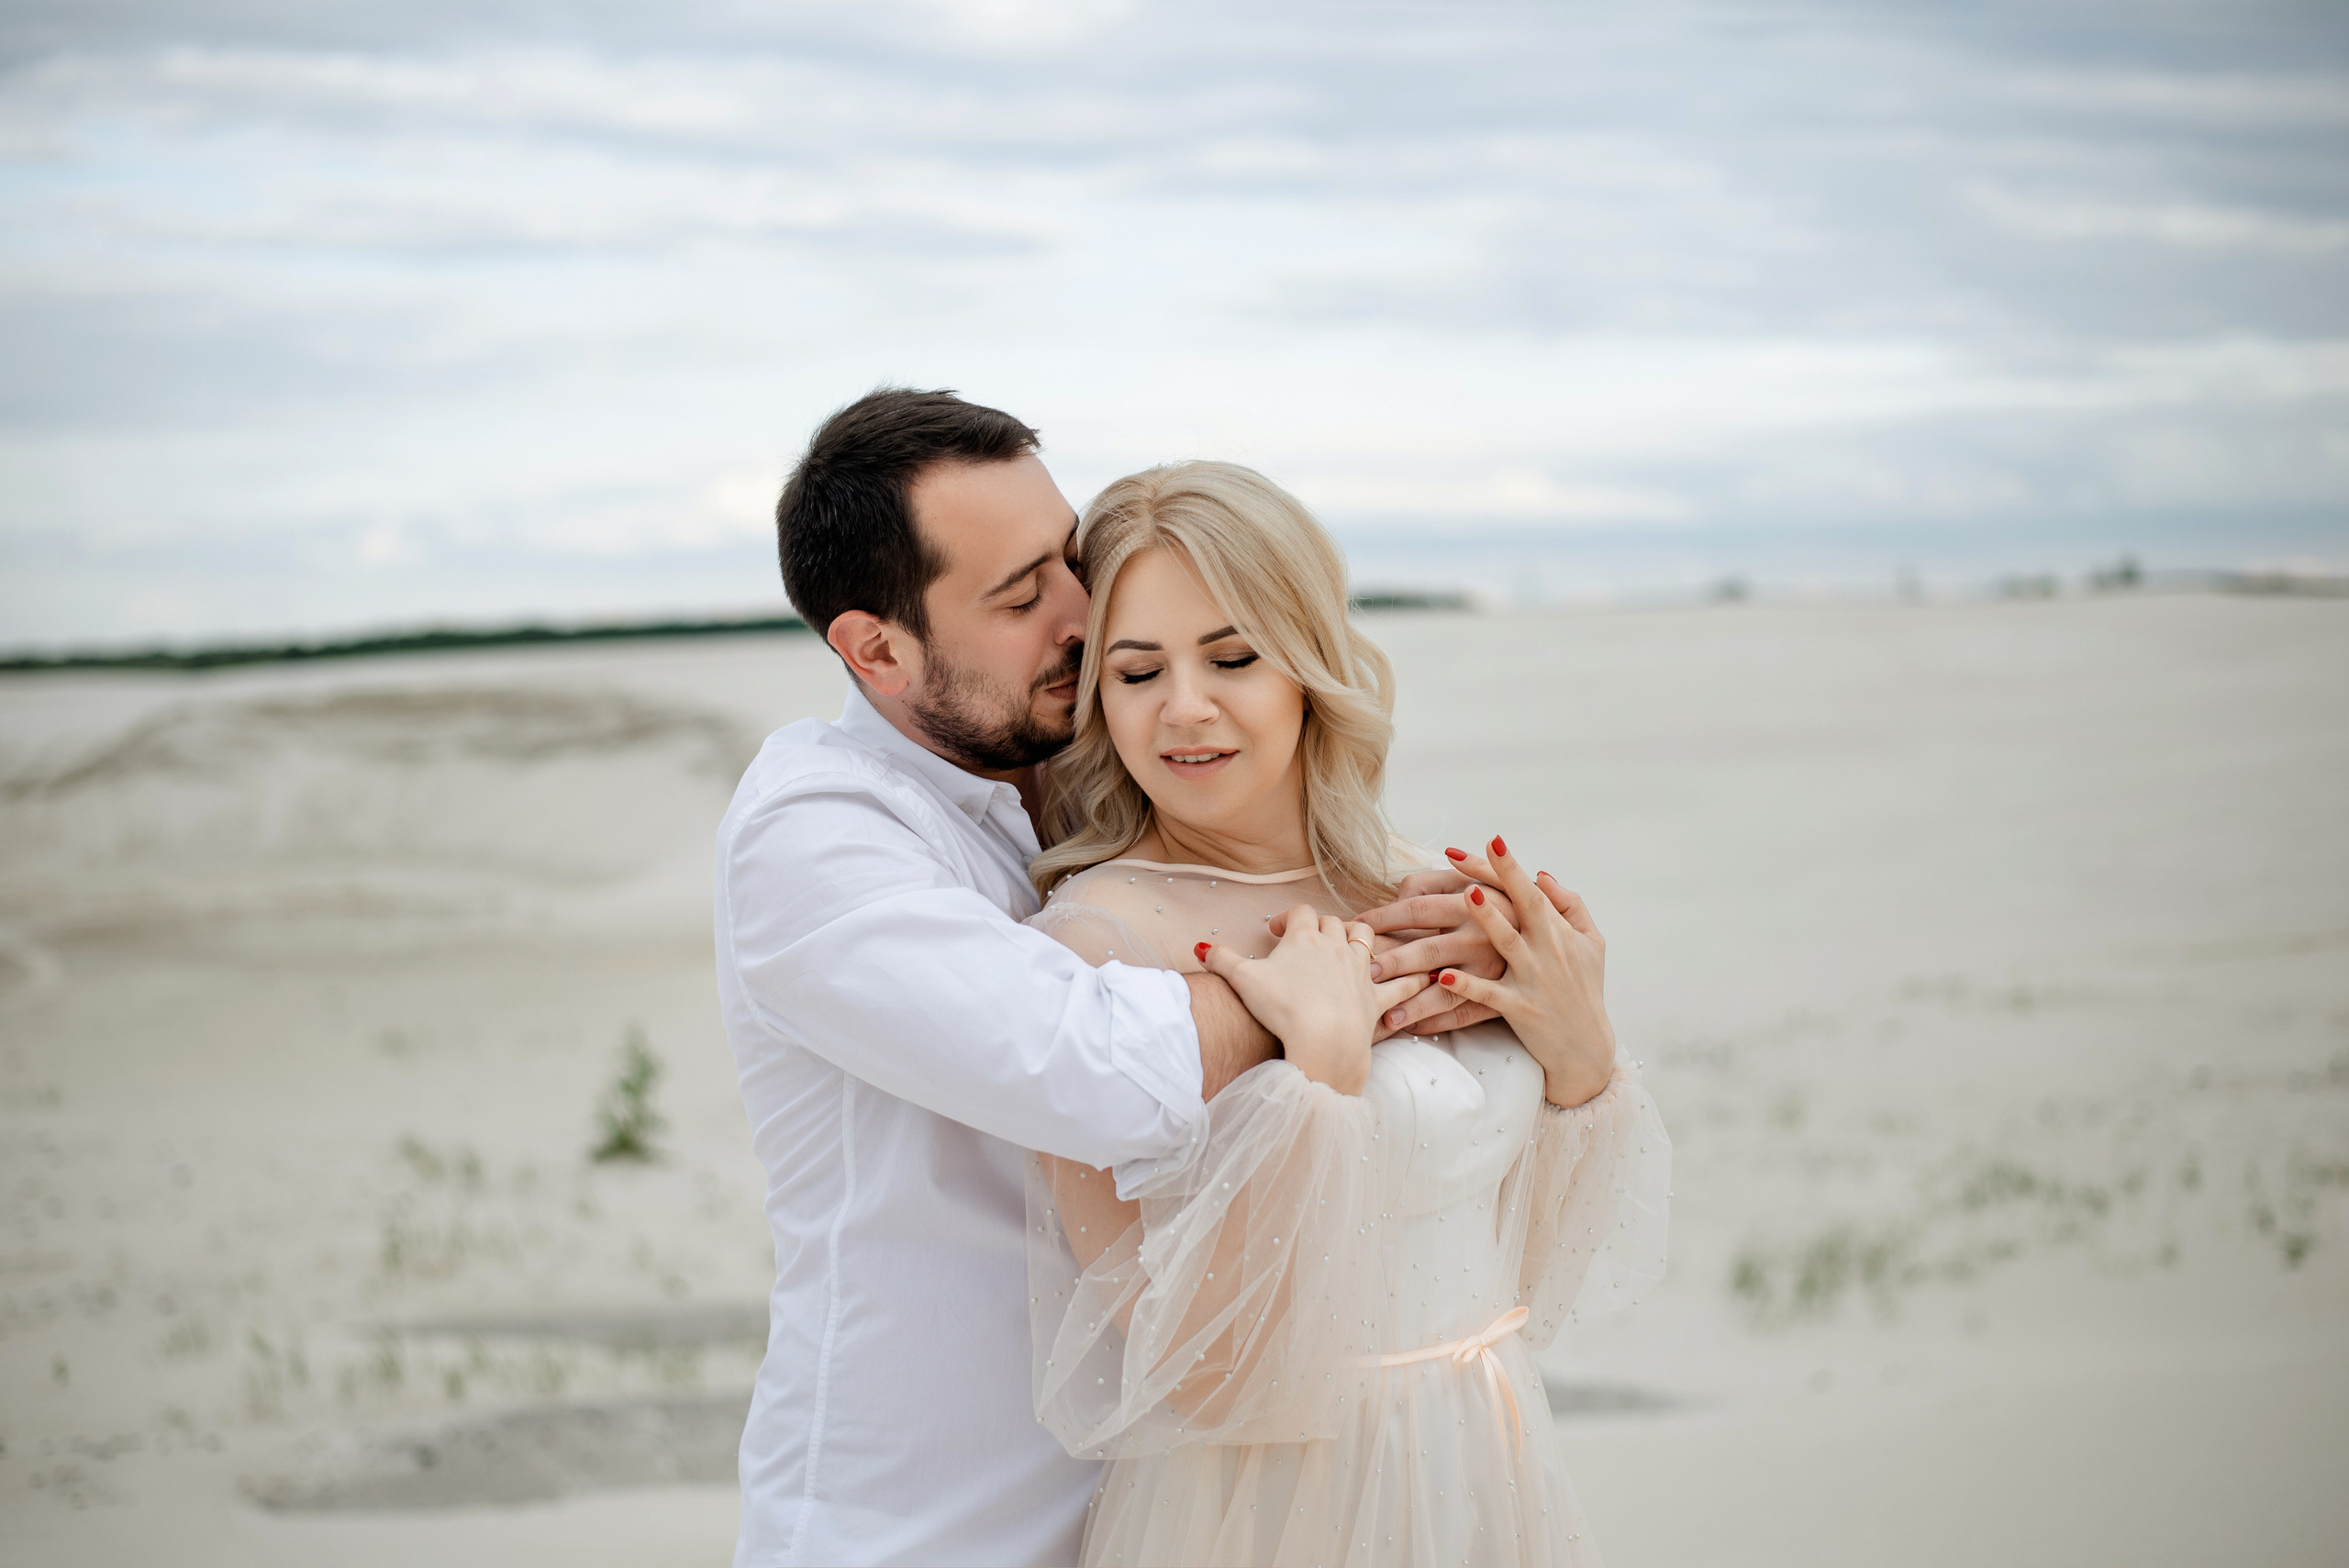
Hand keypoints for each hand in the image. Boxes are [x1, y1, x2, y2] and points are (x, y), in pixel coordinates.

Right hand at [1197, 905, 1427, 1094]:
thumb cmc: (1282, 1008)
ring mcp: (1360, 972)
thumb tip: (1201, 948)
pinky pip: (1400, 985)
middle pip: (1333, 923)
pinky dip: (1411, 980)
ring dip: (1361, 938)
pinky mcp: (1376, 1000)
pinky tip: (1425, 977)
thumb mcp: (1242, 981)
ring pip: (1366, 941)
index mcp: (1305, 938)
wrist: (1322, 1040)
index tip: (1277, 932)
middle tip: (1308, 941)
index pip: (1300, 913)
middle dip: (1322, 926)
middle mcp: (1337, 947)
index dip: (1288, 918)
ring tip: (1353, 945)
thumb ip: (1220, 960)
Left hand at [1353, 867, 1517, 1036]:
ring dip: (1413, 1003)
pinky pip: (1468, 1014)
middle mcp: (1482, 936)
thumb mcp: (1476, 878)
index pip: (1417, 909)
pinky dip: (1439, 1022)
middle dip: (1392, 964)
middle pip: (1427, 950)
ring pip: (1446, 990)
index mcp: (1472, 903)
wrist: (1559, 931)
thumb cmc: (1506, 902)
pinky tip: (1414, 1026)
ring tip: (1386, 1014)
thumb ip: (1435, 880)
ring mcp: (1495, 970)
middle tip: (1363, 973)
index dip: (1383, 918)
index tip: (1358, 927)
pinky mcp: (1508, 998)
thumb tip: (1396, 897)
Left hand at [1434, 837, 1615, 1107]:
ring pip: (1506, 943)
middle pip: (1520, 907)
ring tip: (1466, 895)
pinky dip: (1467, 986)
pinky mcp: (1519, 1010)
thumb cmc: (1586, 989)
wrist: (1587, 1048)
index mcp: (1558, 932)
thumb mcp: (1592, 944)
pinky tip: (1443, 975)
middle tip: (1471, 855)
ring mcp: (1533, 979)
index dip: (1510, 866)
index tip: (1491, 840)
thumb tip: (1542, 875)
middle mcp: (1546, 950)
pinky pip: (1489, 995)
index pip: (1530, 891)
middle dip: (1499, 877)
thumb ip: (1571, 906)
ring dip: (1487, 918)